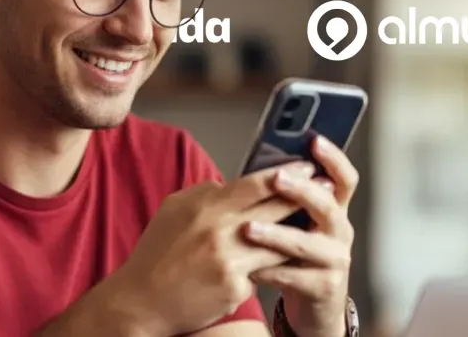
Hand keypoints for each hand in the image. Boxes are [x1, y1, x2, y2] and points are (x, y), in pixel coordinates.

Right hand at [108, 162, 317, 335]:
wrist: (141, 299)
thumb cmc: (157, 254)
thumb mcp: (174, 210)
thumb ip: (204, 193)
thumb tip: (229, 184)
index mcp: (205, 204)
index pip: (253, 183)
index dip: (284, 174)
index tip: (305, 167)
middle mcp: (218, 227)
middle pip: (273, 206)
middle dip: (303, 195)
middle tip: (326, 186)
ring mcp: (228, 258)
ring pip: (277, 240)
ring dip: (299, 231)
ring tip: (319, 223)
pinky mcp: (234, 286)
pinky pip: (263, 272)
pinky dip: (273, 266)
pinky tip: (291, 261)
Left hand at [246, 136, 358, 336]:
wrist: (314, 301)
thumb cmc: (297, 251)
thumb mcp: (296, 219)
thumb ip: (286, 196)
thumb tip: (260, 163)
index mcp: (334, 208)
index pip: (344, 179)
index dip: (333, 159)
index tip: (315, 140)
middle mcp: (340, 231)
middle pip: (328, 206)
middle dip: (302, 191)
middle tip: (277, 179)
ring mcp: (335, 260)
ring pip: (308, 244)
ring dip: (277, 235)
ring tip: (249, 228)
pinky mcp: (324, 287)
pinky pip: (293, 277)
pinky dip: (268, 271)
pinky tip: (248, 267)